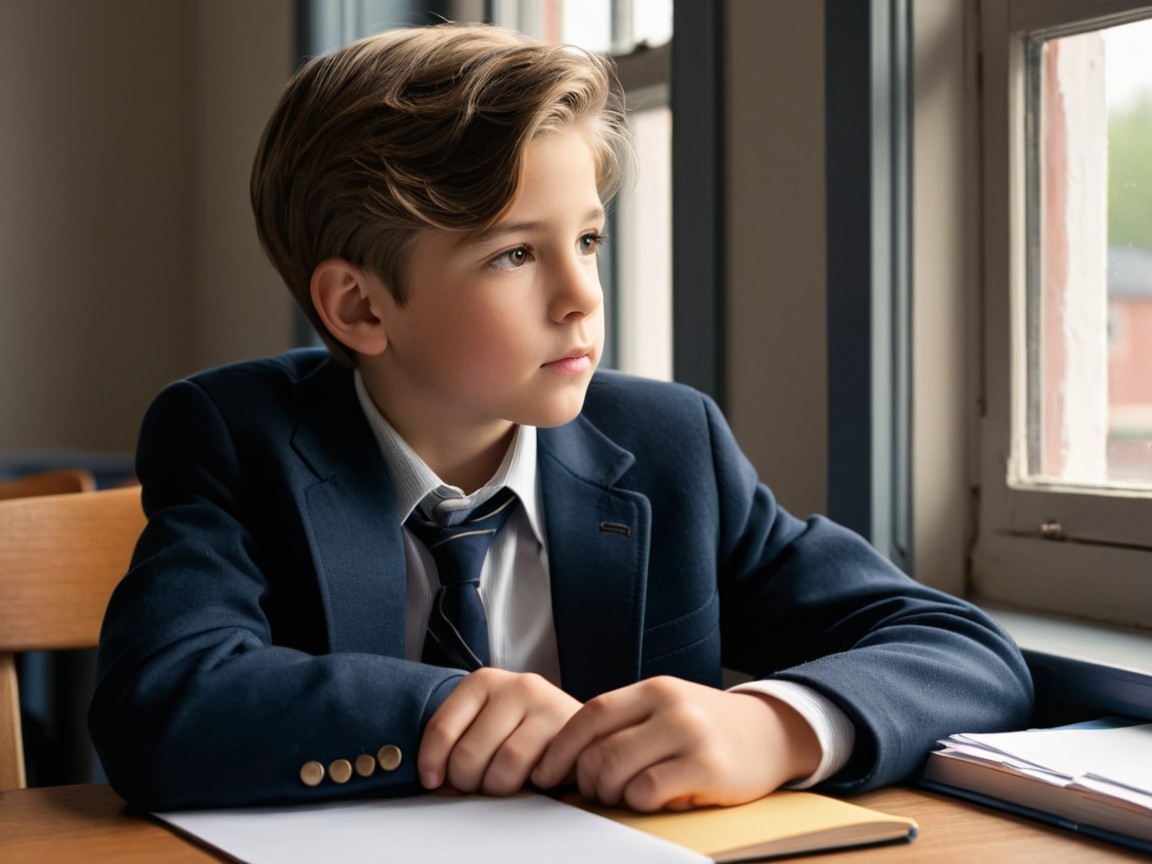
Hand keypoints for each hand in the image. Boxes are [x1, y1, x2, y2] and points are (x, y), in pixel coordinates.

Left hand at [418, 667, 581, 796]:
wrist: (580, 727)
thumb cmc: (523, 731)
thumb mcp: (485, 724)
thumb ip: (458, 743)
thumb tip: (433, 782)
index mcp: (482, 682)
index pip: (441, 728)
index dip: (431, 763)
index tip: (433, 782)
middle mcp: (513, 685)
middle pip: (469, 753)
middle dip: (467, 782)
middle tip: (478, 785)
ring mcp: (543, 702)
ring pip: (503, 764)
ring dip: (498, 787)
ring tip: (505, 783)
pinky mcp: (567, 725)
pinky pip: (536, 769)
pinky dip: (530, 784)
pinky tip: (534, 777)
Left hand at [531, 676, 820, 811]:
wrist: (773, 732)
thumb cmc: (708, 726)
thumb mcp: (667, 708)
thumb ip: (626, 722)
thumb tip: (570, 757)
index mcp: (653, 689)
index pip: (591, 714)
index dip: (561, 747)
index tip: (546, 772)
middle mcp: (670, 706)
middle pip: (599, 747)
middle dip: (585, 778)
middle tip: (591, 792)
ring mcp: (690, 734)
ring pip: (618, 770)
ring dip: (609, 793)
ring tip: (621, 795)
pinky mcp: (708, 767)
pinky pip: (650, 790)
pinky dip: (639, 801)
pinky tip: (651, 799)